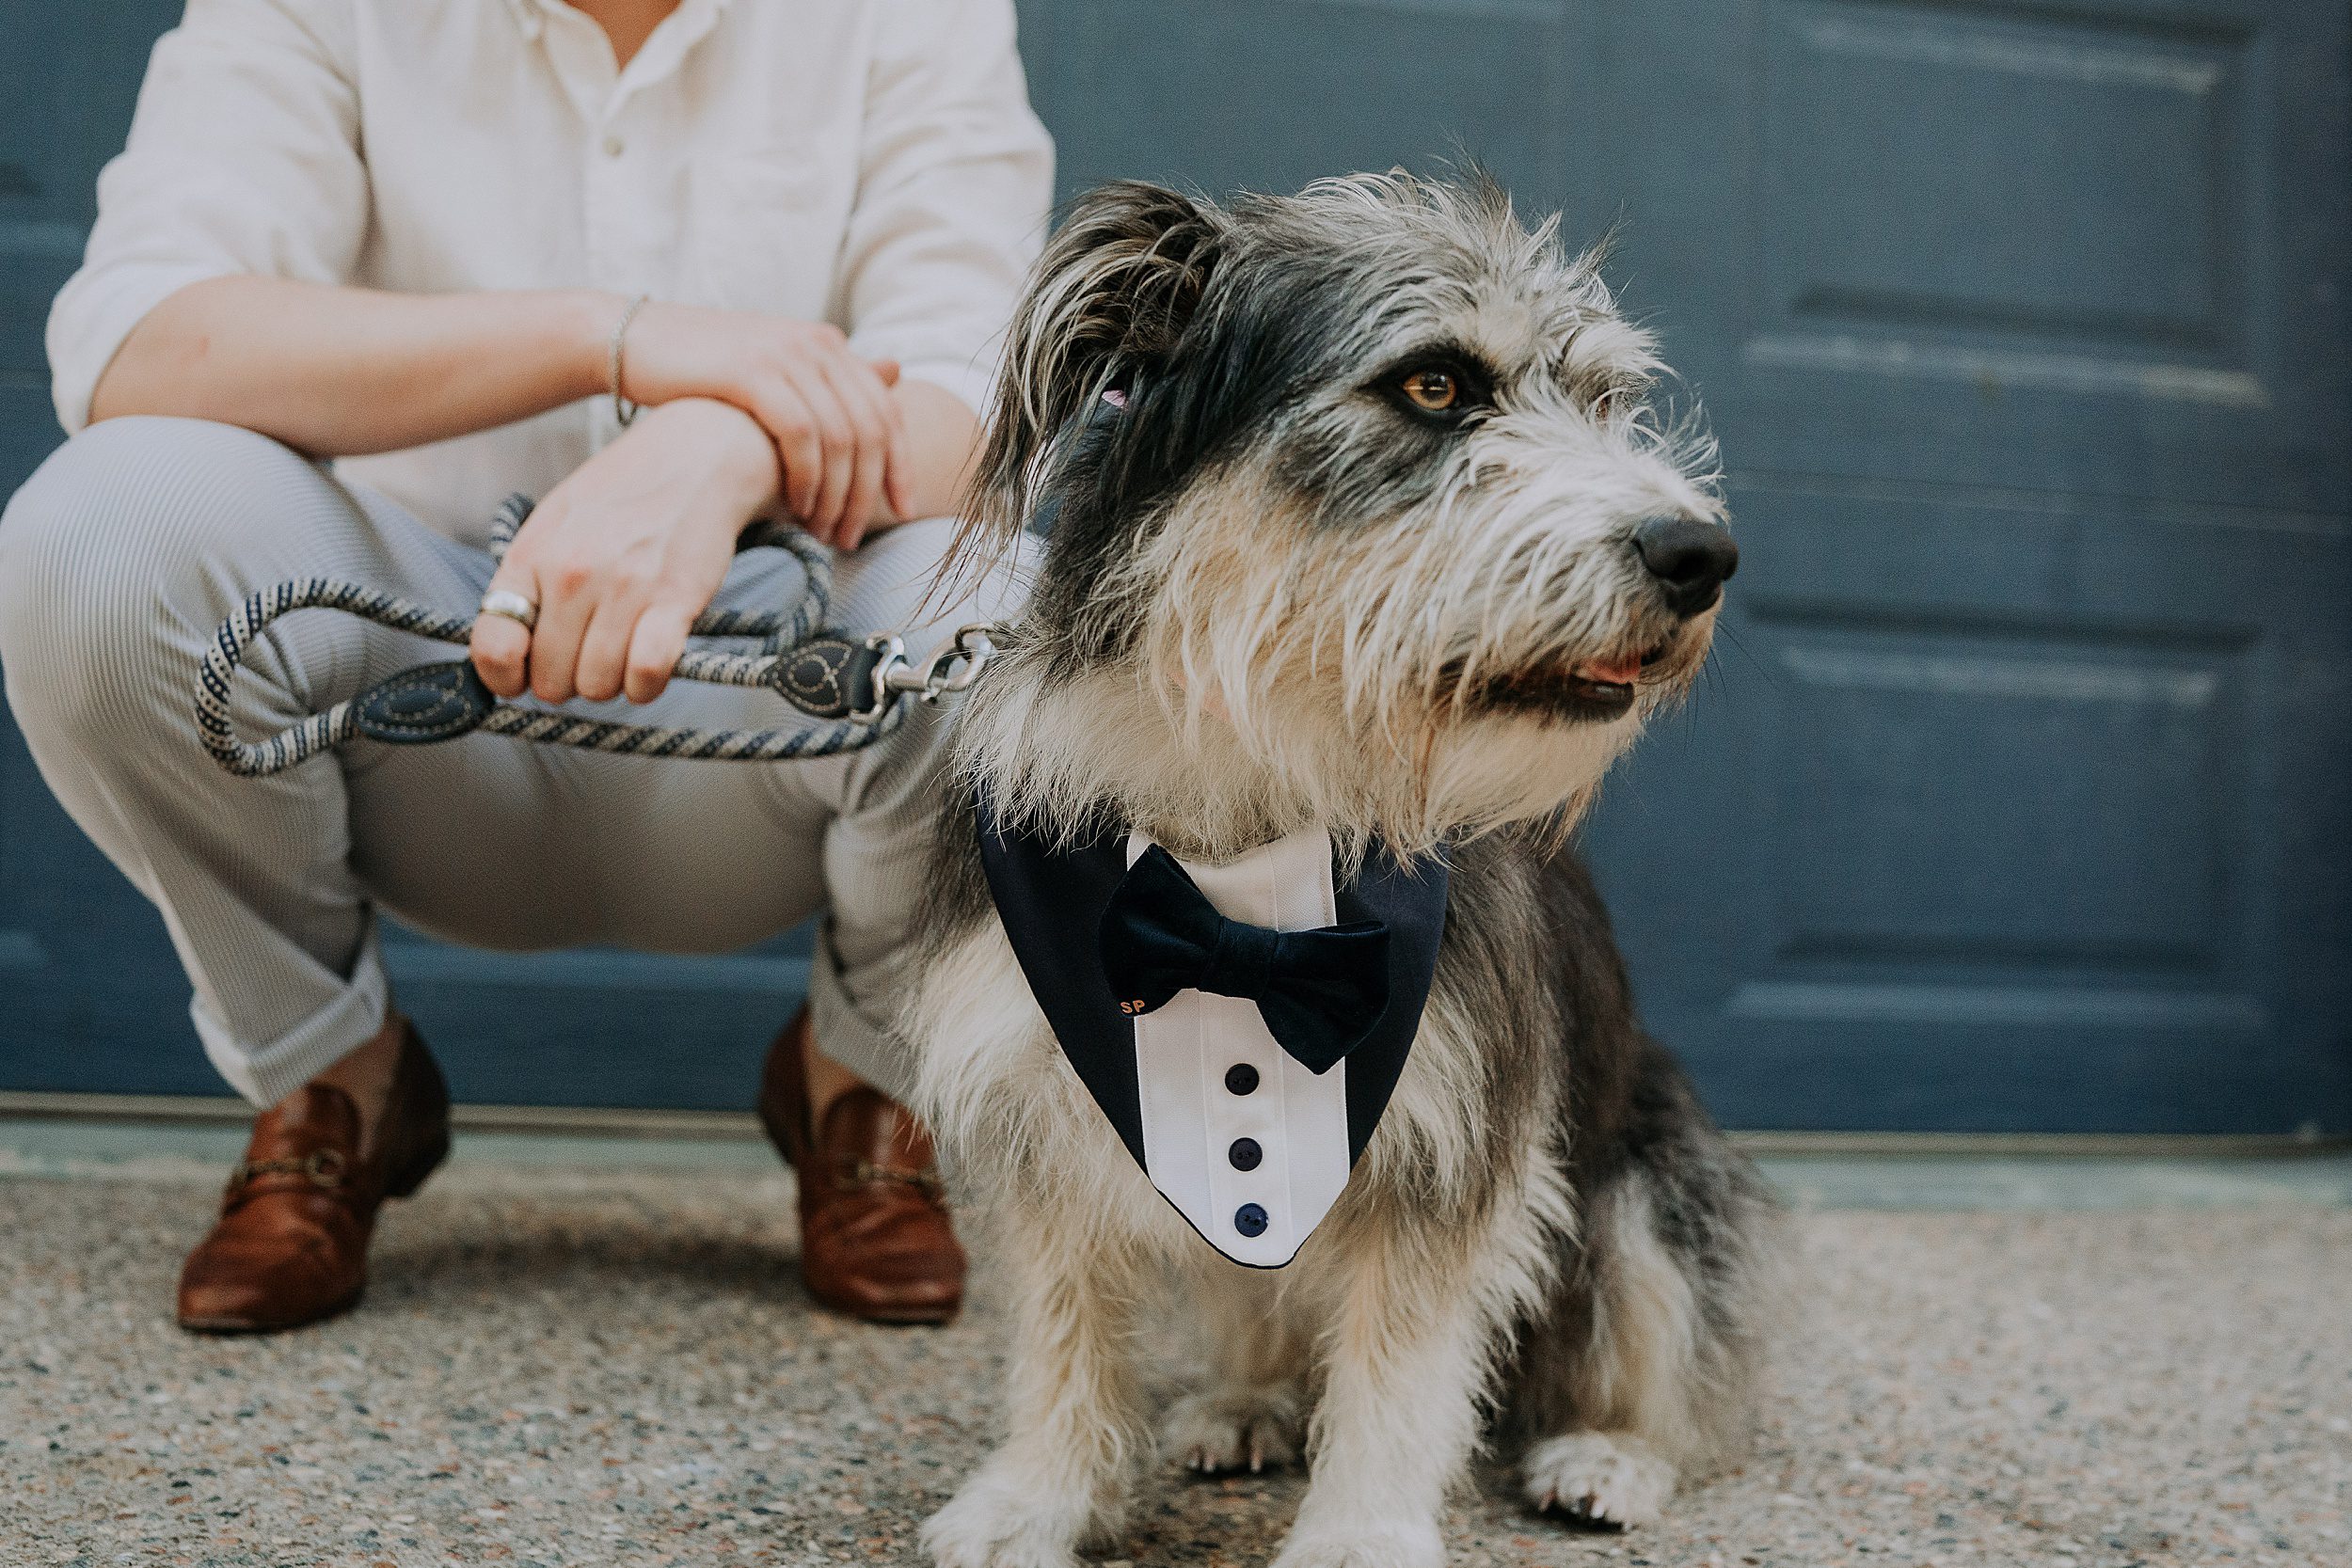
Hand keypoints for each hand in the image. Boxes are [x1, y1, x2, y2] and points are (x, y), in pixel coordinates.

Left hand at [469, 398, 780, 705]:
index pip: (494, 645)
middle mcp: (572, 574)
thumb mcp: (555, 521)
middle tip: (586, 655)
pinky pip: (647, 673)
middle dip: (567, 680)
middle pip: (551, 680)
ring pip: (598, 686)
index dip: (505, 676)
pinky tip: (648, 666)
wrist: (696, 457)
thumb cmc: (623, 494)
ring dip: (610, 683)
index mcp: (533, 555)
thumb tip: (509, 650)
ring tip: (620, 651)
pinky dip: (646, 685)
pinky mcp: (675, 600)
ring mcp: (624, 589)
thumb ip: (527, 581)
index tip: (523, 676)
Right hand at [614, 300, 909, 547]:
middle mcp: (816, 344)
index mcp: (828, 345)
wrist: (629, 341)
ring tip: (822, 532)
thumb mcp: (774, 371)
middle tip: (851, 536)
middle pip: (871, 431)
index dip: (902, 467)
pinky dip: (807, 478)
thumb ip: (830, 380)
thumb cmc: (701, 371)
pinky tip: (796, 508)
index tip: (904, 512)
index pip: (888, 412)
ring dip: (837, 495)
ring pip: (841, 438)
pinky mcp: (752, 371)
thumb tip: (896, 372)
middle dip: (867, 493)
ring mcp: (786, 354)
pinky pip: (801, 435)